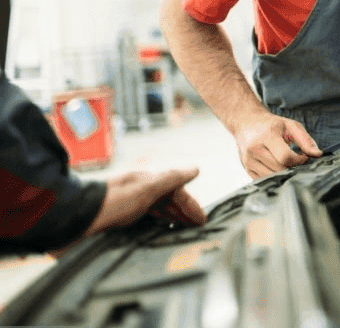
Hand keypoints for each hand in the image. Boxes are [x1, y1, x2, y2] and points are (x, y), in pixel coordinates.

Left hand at [85, 168, 206, 237]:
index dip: (191, 205)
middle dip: (184, 212)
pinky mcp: (118, 220)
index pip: (176, 191)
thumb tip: (194, 170)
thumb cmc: (109, 203)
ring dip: (172, 218)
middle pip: (167, 201)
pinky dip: (157, 225)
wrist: (74, 219)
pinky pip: (145, 220)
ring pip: (157, 211)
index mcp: (146, 182)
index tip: (202, 219)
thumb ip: (171, 179)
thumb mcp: (146, 189)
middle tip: (197, 226)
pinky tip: (158, 232)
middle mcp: (138, 192)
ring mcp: (128, 206)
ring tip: (183, 229)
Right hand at [234, 112, 321, 178]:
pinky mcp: (247, 169)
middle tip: (296, 159)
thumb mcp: (291, 126)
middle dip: (292, 167)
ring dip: (283, 173)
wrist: (247, 123)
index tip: (304, 156)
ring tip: (286, 162)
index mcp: (267, 136)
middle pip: (279, 169)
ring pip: (272, 177)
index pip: (285, 157)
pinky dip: (274, 175)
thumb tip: (318, 154)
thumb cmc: (272, 125)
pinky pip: (264, 180)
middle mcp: (254, 149)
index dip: (299, 160)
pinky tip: (276, 165)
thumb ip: (306, 140)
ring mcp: (248, 160)